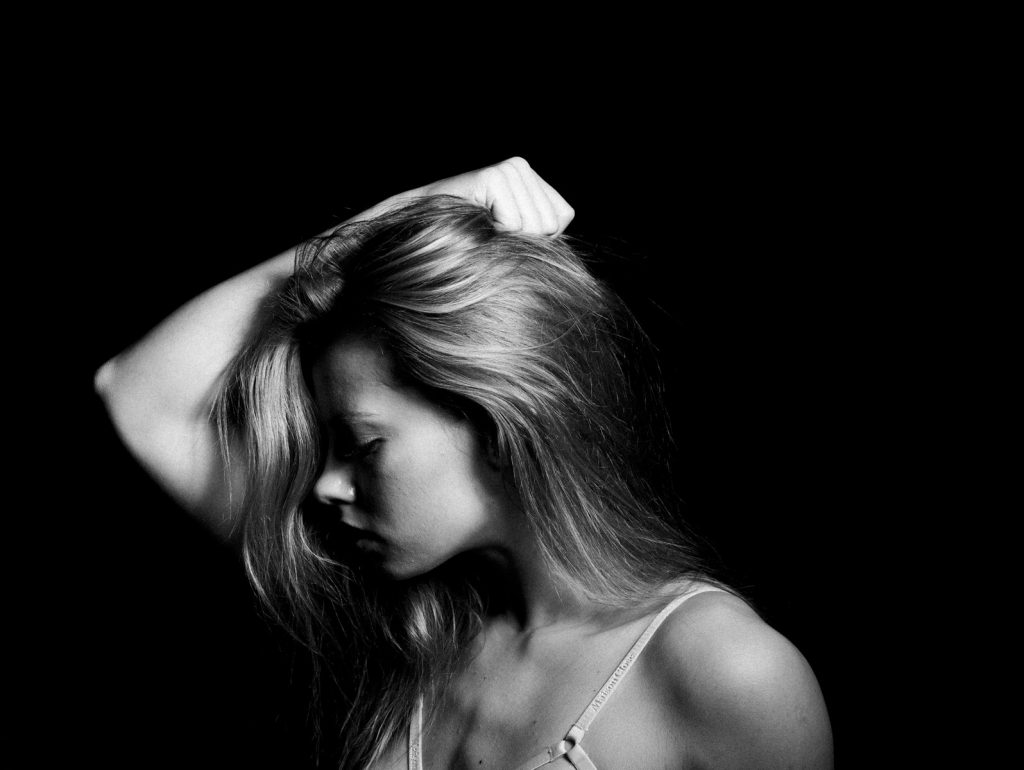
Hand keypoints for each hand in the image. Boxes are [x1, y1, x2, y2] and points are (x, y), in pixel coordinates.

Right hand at [417, 156, 573, 235]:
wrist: (419, 230)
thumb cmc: (467, 236)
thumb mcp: (512, 234)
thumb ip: (540, 232)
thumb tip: (560, 242)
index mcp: (530, 177)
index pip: (561, 217)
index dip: (538, 238)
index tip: (505, 232)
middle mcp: (521, 166)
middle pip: (549, 224)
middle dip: (523, 240)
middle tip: (492, 231)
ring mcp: (508, 168)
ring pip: (534, 226)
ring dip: (508, 238)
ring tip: (484, 226)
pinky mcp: (492, 176)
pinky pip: (514, 224)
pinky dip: (496, 233)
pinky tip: (478, 222)